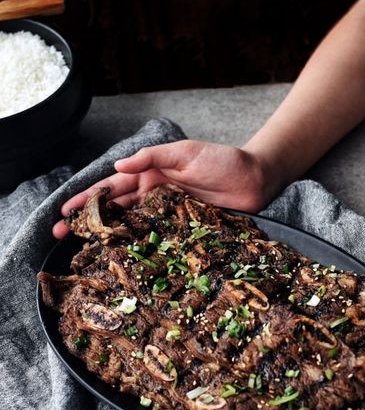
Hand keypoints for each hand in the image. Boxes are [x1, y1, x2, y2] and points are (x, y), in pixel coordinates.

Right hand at [53, 140, 281, 238]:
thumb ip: (153, 158)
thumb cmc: (224, 162)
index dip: (87, 198)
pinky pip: (156, 238)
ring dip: (107, 235)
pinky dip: (138, 246)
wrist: (257, 180)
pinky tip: (123, 256)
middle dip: (89, 220)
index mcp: (151, 175)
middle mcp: (155, 196)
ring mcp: (168, 215)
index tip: (65, 211)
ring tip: (84, 248)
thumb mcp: (186, 153)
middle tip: (63, 234)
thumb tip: (118, 166)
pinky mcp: (183, 229)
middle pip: (115, 209)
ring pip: (131, 225)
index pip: (112, 187)